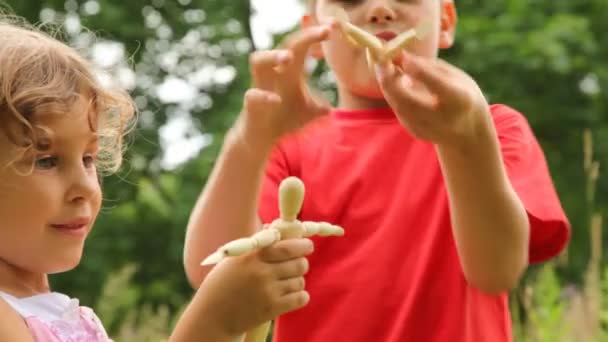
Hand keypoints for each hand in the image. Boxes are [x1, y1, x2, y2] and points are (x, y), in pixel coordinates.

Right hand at [198, 238, 313, 335]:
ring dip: (297, 280)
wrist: (212, 317)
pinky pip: (301, 298)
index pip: (287, 246)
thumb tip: (275, 227)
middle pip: (299, 263)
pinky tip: (290, 295)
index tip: (307, 245)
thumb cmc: (222, 284)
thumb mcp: (233, 260)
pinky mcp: (272, 309)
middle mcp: (261, 273)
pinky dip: (300, 296)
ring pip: (300, 280)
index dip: (302, 245)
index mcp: (251, 257)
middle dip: (301, 262)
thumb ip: (256, 245)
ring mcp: (268, 291)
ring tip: (285, 282)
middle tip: (297, 264)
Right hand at [232, 24, 334, 151]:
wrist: (261, 138)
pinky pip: (253, 95)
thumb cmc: (284, 118)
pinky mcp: (252, 104)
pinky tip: (277, 100)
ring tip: (289, 57)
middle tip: (319, 33)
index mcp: (290, 72)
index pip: (301, 46)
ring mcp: (261, 87)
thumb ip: (321, 106)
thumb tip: (334, 106)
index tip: (331, 30)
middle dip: (301, 38)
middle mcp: (274, 74)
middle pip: (284, 46)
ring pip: (257, 60)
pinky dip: (265, 96)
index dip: (314, 36)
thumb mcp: (309, 112)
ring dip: (272, 56)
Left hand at [375, 51, 489, 145]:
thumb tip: (401, 57)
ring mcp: (428, 128)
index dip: (415, 67)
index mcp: (459, 99)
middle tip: (381, 60)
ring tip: (386, 67)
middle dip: (389, 79)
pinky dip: (393, 94)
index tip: (402, 53)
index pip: (434, 82)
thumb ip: (429, 67)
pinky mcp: (415, 131)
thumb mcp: (455, 76)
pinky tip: (394, 82)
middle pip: (407, 99)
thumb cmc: (462, 95)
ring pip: (398, 104)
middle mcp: (442, 118)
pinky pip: (399, 109)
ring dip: (388, 84)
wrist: (467, 131)